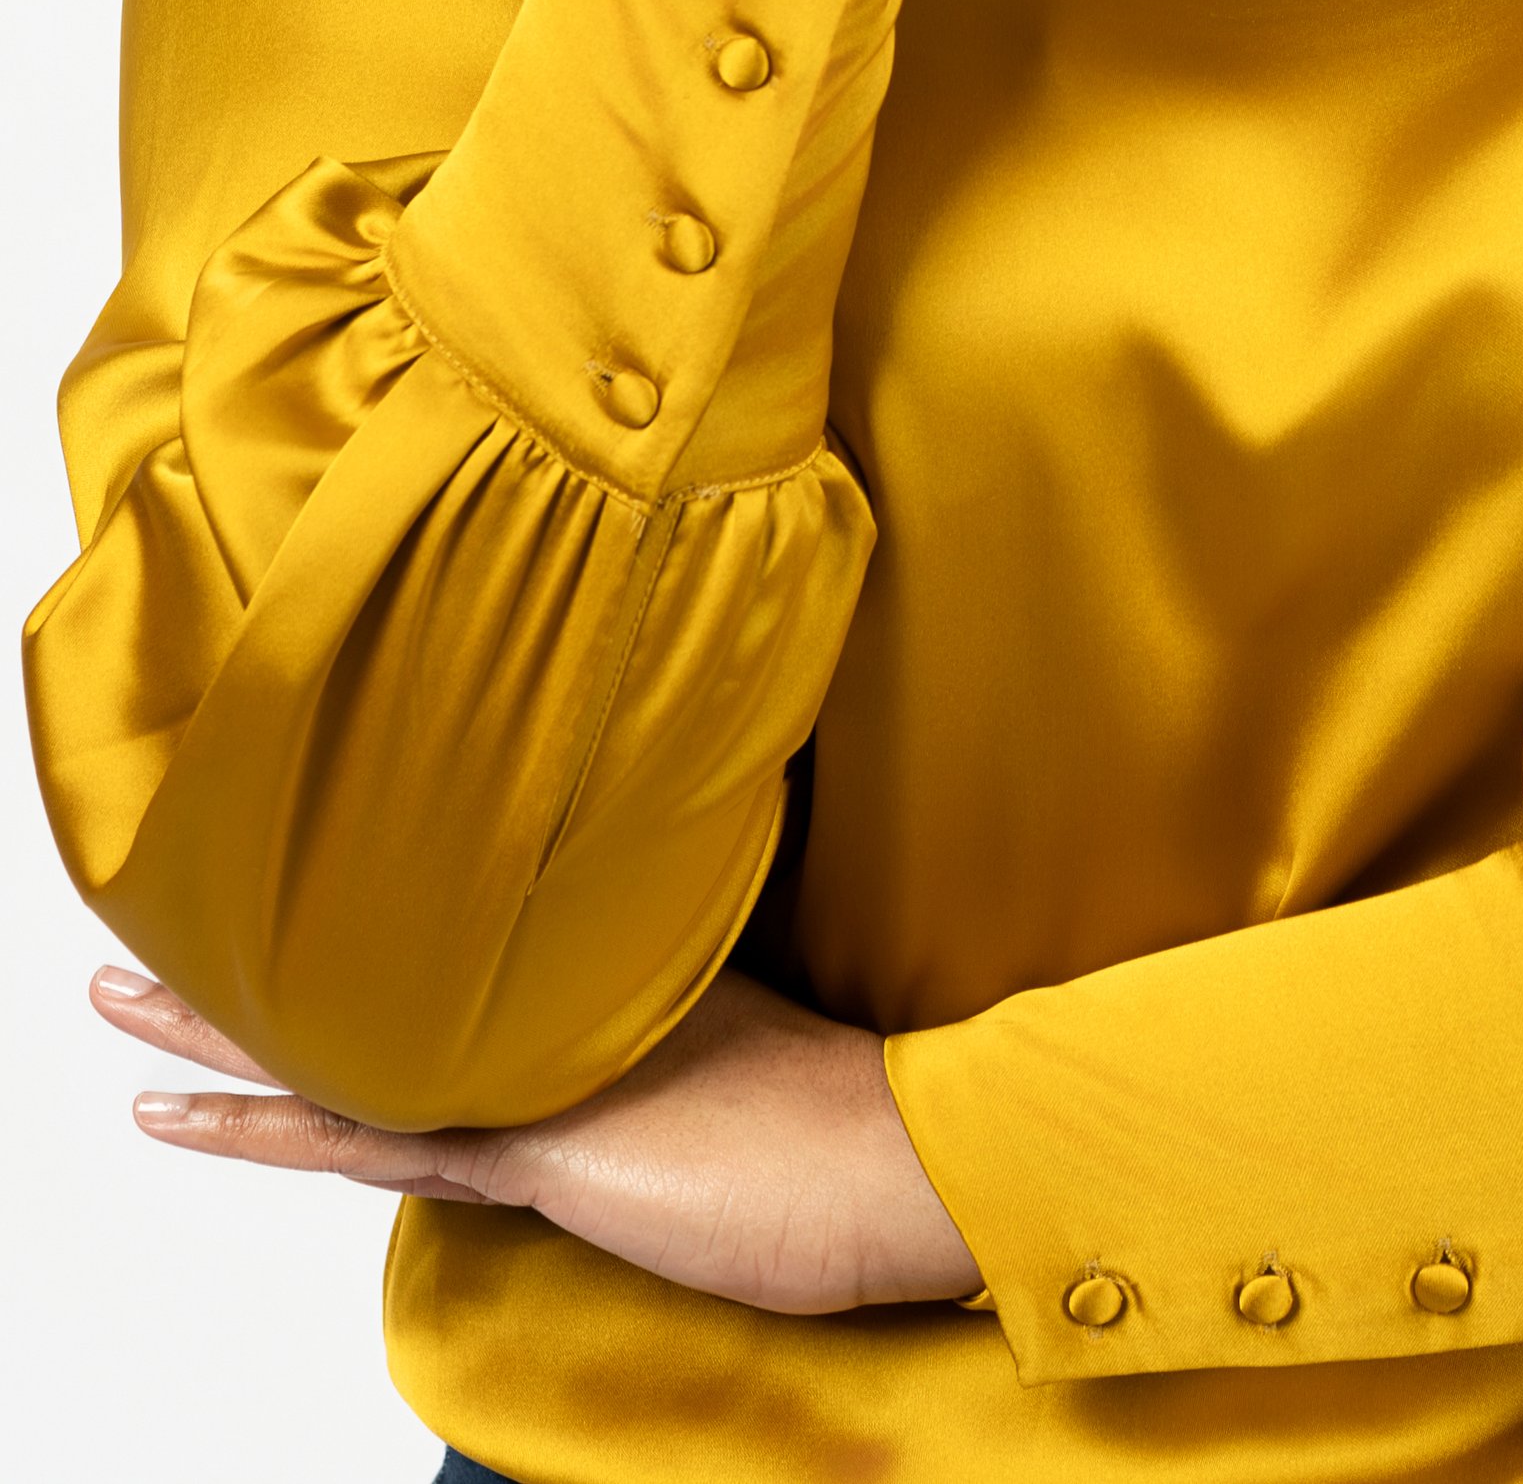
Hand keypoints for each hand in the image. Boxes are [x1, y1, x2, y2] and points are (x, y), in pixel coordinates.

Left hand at [92, 962, 981, 1315]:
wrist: (895, 1152)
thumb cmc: (845, 1120)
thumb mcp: (745, 1047)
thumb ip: (677, 1013)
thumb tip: (660, 1006)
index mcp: (594, 982)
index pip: (444, 953)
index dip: (352, 924)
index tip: (287, 876)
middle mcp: (548, 1016)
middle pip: (370, 981)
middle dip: (248, 955)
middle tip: (147, 908)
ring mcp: (532, 1074)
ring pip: (340, 1047)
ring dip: (218, 1023)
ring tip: (121, 998)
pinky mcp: (522, 1147)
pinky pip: (355, 1137)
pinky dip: (262, 1125)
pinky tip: (184, 1112)